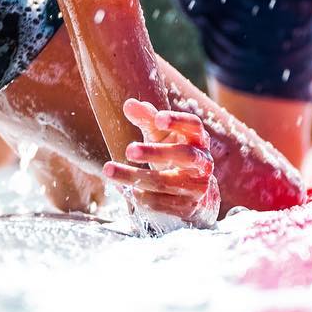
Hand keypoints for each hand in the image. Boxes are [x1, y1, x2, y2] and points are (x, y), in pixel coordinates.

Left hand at [103, 99, 220, 231]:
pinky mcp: (188, 207)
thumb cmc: (172, 153)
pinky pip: (163, 203)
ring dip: (135, 177)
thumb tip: (129, 104)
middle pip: (183, 155)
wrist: (193, 192)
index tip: (159, 119)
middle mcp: (202, 162)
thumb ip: (147, 119)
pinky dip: (141, 197)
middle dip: (155, 153)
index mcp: (197, 139)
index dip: (178, 121)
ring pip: (166, 182)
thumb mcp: (160, 135)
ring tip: (109, 169)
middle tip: (128, 149)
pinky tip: (125, 190)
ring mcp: (198, 186)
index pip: (194, 125)